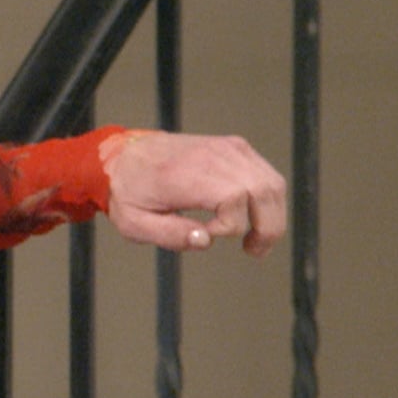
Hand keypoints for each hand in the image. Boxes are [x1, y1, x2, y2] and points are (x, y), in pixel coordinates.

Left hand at [103, 131, 286, 255]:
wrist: (123, 156)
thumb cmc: (129, 191)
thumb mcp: (134, 223)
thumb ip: (169, 235)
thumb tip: (205, 240)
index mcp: (186, 174)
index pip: (233, 198)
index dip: (230, 226)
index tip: (209, 234)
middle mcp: (212, 156)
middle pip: (263, 191)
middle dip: (267, 228)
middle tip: (254, 251)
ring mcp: (228, 148)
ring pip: (272, 183)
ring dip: (273, 216)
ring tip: (256, 240)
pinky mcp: (235, 147)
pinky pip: (266, 174)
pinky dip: (267, 199)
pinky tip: (252, 217)